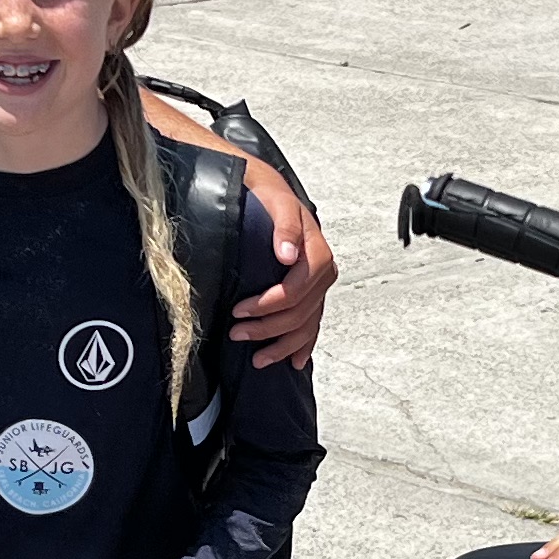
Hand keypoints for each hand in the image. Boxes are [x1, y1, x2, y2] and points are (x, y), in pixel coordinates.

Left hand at [228, 161, 337, 368]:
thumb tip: (286, 254)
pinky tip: (295, 362)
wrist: (271, 196)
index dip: (270, 304)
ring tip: (258, 359)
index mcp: (316, 253)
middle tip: (236, 333)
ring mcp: (318, 288)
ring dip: (283, 346)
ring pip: (307, 325)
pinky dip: (303, 345)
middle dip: (268, 328)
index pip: (297, 289)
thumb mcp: (277, 204)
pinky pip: (312, 326)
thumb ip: (284, 227)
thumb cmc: (270, 200)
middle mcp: (322, 273)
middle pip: (301, 312)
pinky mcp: (311, 296)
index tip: (240, 309)